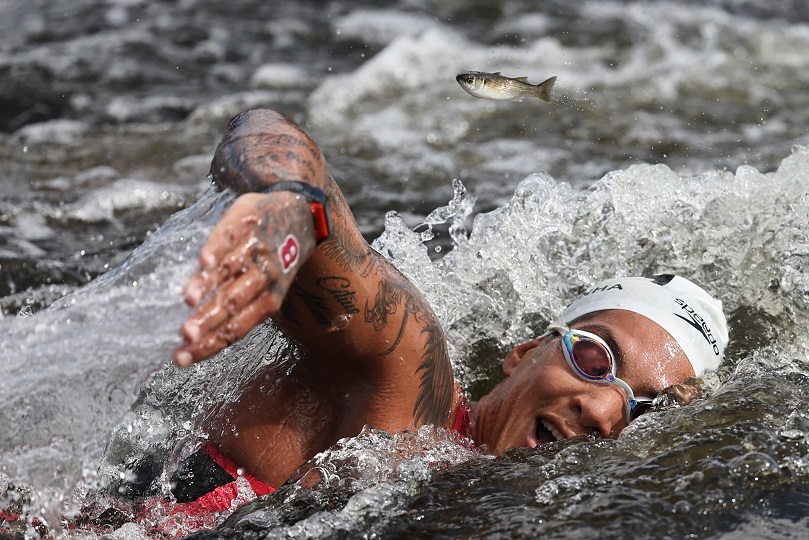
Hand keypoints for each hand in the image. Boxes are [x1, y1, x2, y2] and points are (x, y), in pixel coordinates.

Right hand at [173, 192, 314, 366]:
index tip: (181, 359)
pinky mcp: (248, 220)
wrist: (300, 214)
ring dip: (209, 285)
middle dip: (209, 320)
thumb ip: (236, 306)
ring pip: (231, 270)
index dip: (209, 344)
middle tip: (186, 335)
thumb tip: (196, 335)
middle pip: (233, 302)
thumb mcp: (266, 288)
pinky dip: (218, 248)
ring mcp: (256, 248)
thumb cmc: (273, 260)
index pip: (236, 328)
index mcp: (269, 300)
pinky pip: (231, 237)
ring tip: (189, 300)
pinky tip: (204, 261)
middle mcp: (265, 276)